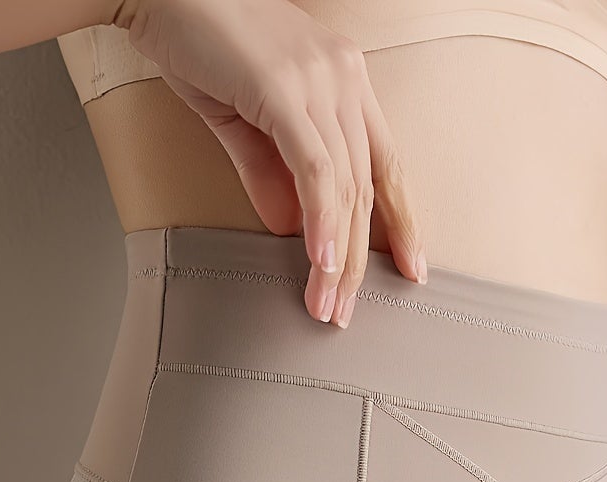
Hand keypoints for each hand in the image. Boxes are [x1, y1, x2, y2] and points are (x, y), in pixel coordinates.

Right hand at [111, 0, 426, 326]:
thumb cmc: (196, 43)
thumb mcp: (241, 120)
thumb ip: (268, 172)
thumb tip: (289, 228)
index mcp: (343, 79)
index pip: (385, 162)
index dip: (401, 220)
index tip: (410, 269)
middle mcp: (343, 76)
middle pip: (367, 186)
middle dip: (361, 261)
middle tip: (346, 313)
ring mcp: (319, 79)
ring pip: (345, 187)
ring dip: (338, 257)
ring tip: (327, 305)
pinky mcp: (285, 90)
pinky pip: (314, 172)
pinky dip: (320, 224)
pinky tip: (320, 263)